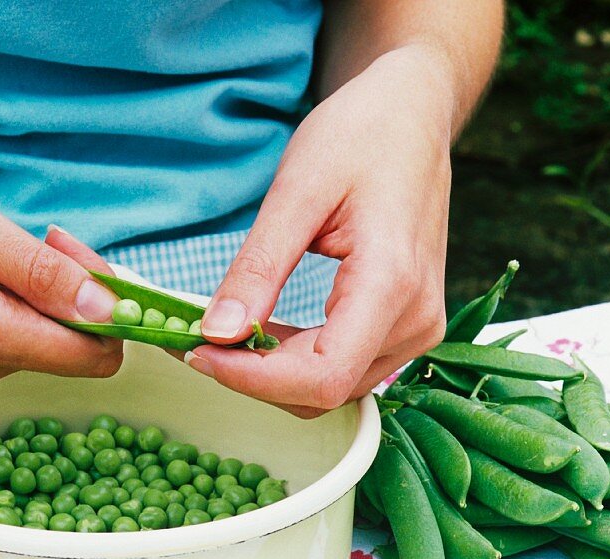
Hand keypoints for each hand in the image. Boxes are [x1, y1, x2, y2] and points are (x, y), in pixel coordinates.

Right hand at [0, 138, 121, 394]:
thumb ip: (35, 271)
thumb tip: (105, 308)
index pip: (90, 357)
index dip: (112, 311)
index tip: (94, 261)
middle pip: (64, 348)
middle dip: (72, 292)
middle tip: (45, 232)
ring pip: (32, 340)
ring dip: (36, 292)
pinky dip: (5, 300)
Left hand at [189, 48, 451, 416]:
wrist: (412, 116)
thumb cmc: (361, 136)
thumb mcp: (297, 191)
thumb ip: (258, 267)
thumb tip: (215, 333)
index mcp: (393, 284)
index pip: (321, 375)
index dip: (253, 380)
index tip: (197, 352)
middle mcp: (416, 321)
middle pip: (324, 391)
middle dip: (252, 378)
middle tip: (192, 340)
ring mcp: (418, 328)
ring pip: (332, 390)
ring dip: (270, 375)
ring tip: (219, 335)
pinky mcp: (406, 326)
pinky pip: (344, 368)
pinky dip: (293, 362)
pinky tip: (259, 331)